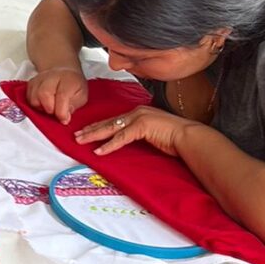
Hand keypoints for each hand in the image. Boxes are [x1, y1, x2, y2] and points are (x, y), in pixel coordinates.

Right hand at [26, 66, 86, 123]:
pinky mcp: (31, 82)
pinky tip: (43, 104)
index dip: (61, 111)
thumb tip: (64, 118)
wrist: (65, 73)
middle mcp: (52, 76)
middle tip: (55, 113)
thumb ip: (74, 106)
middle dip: (49, 108)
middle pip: (43, 93)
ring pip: (33, 97)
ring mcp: (39, 78)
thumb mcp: (82, 96)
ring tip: (49, 108)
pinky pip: (27, 97)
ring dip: (40, 107)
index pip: (62, 95)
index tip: (64, 120)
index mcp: (68, 79)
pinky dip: (34, 105)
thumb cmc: (74, 87)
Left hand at [75, 106, 198, 156]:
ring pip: (111, 128)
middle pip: (108, 122)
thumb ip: (139, 133)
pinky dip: (109, 145)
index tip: (86, 130)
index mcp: (139, 112)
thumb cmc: (173, 138)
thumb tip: (128, 140)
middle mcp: (136, 112)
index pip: (114, 120)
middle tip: (76, 135)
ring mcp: (139, 118)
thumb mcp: (152, 133)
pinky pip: (121, 138)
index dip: (99, 125)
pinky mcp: (142, 127)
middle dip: (91, 129)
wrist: (188, 137)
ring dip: (94, 136)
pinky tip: (98, 151)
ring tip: (80, 141)